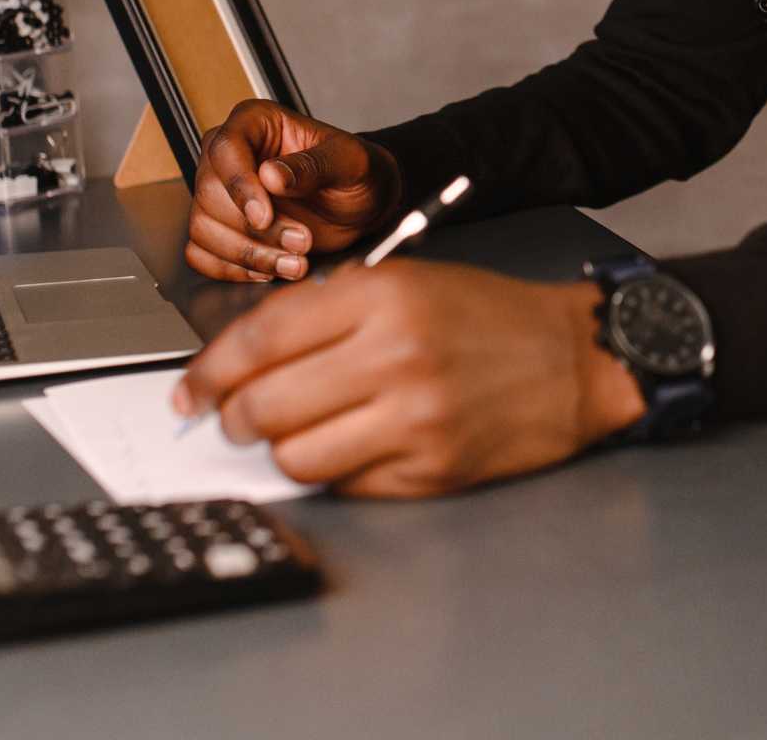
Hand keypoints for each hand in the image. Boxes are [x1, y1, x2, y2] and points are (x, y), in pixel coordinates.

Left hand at [170, 260, 645, 496]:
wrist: (576, 361)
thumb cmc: (489, 318)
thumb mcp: (406, 282)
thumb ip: (324, 313)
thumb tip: (240, 363)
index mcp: (381, 298)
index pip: (260, 338)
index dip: (209, 371)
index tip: (190, 391)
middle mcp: (395, 356)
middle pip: (266, 406)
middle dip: (236, 418)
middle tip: (237, 417)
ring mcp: (415, 420)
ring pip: (297, 457)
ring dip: (285, 449)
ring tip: (305, 431)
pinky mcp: (432, 470)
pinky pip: (347, 485)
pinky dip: (339, 471)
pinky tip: (359, 445)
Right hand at [186, 99, 400, 281]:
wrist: (361, 205)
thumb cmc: (355, 173)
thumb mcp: (349, 162)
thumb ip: (313, 165)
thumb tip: (271, 175)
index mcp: (255, 123)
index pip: (225, 149)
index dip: (240, 186)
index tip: (264, 217)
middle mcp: (229, 157)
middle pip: (210, 195)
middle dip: (255, 230)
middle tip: (301, 242)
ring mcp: (220, 194)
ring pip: (203, 229)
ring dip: (248, 254)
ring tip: (296, 261)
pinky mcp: (220, 229)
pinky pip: (203, 255)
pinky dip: (234, 269)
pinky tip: (271, 268)